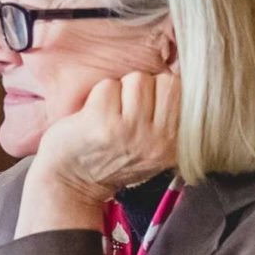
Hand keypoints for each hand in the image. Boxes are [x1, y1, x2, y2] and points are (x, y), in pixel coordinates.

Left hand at [34, 71, 179, 202]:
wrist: (71, 183)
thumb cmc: (111, 156)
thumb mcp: (153, 147)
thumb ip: (170, 118)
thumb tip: (179, 72)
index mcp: (176, 144)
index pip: (182, 91)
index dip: (160, 90)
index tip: (144, 109)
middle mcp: (160, 140)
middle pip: (165, 81)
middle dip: (143, 88)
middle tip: (124, 111)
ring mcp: (132, 132)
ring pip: (137, 80)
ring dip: (119, 91)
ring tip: (109, 114)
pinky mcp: (104, 124)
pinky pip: (108, 86)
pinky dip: (97, 96)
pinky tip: (92, 118)